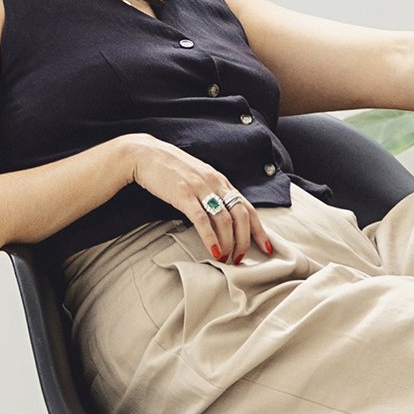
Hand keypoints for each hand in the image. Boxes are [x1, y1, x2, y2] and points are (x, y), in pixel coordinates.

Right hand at [121, 134, 275, 265]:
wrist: (146, 154)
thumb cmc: (172, 169)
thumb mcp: (199, 179)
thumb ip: (212, 194)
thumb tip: (223, 219)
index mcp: (221, 181)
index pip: (248, 207)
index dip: (259, 229)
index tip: (266, 247)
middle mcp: (215, 183)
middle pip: (240, 215)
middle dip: (244, 240)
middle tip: (240, 259)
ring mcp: (200, 188)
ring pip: (224, 219)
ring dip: (228, 243)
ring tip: (227, 259)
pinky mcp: (183, 194)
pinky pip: (202, 219)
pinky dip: (210, 237)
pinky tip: (214, 250)